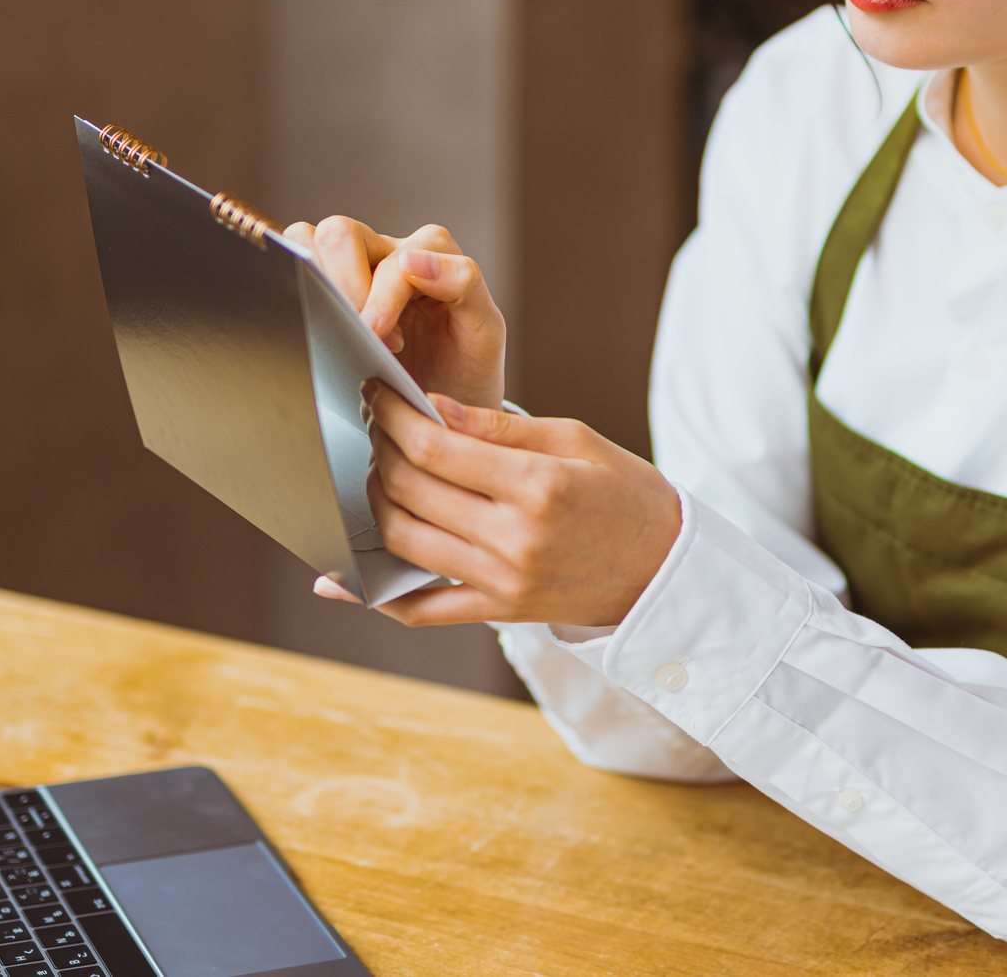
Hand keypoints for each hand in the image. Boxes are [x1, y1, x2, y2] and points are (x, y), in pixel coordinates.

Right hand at [282, 216, 504, 409]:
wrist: (445, 403)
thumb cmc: (466, 367)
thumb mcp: (484, 331)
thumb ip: (465, 285)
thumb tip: (413, 260)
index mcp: (433, 251)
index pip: (393, 260)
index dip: (383, 301)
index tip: (388, 344)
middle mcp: (390, 248)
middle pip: (339, 233)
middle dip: (344, 288)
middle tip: (366, 336)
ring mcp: (353, 264)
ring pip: (306, 238)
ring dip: (316, 283)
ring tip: (342, 329)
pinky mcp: (325, 284)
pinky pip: (293, 261)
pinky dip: (294, 283)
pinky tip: (320, 325)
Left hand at [313, 384, 681, 626]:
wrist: (667, 570)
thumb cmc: (627, 492)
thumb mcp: (575, 439)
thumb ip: (498, 426)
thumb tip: (432, 409)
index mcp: (536, 486)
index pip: (435, 448)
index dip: (392, 417)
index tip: (375, 394)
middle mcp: (514, 539)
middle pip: (409, 491)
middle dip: (378, 451)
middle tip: (372, 425)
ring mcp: (502, 582)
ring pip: (403, 543)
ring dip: (372, 504)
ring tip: (373, 471)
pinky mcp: (498, 612)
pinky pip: (421, 611)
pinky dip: (374, 596)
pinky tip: (338, 578)